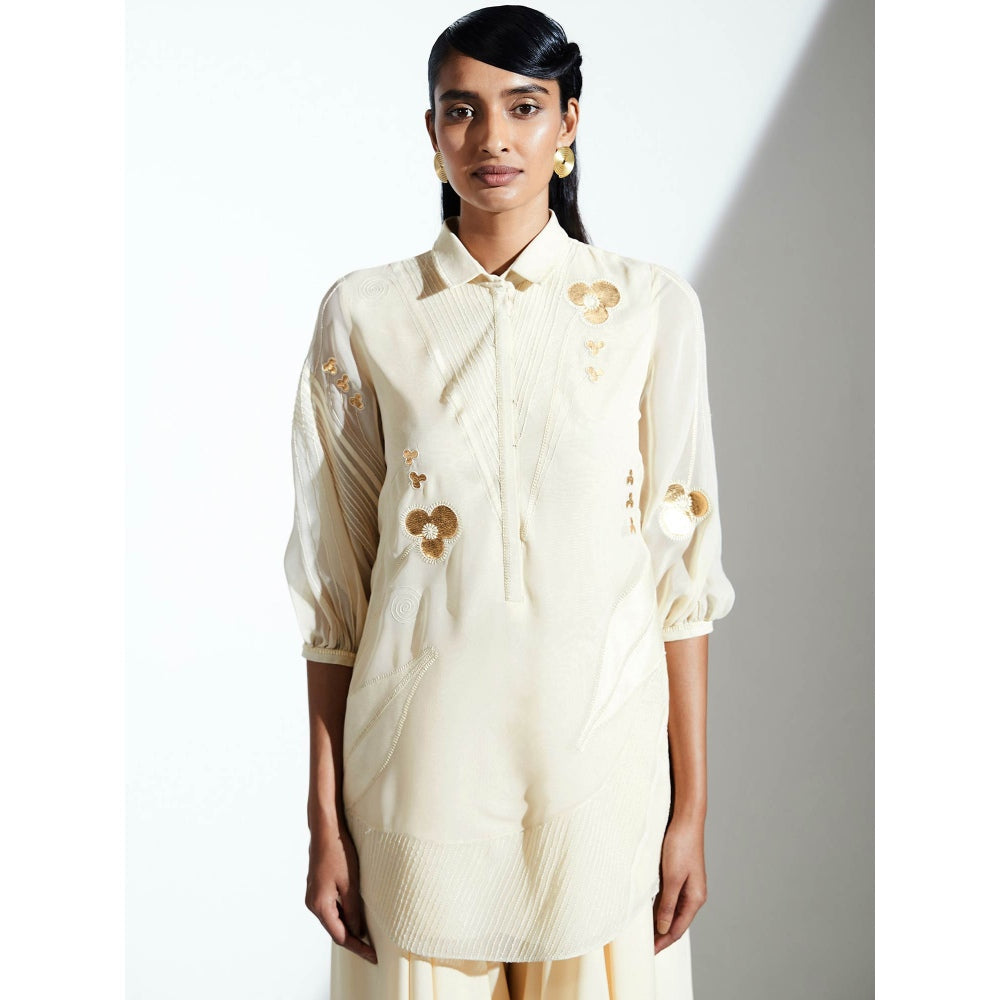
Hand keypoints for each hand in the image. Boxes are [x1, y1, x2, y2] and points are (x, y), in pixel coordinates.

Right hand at [304, 817, 377, 964]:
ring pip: (332, 920)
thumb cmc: (339, 854)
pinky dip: (343, 916)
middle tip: (372, 950)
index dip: (357, 948)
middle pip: (334, 930)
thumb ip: (353, 911)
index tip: (373, 956)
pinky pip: (330, 909)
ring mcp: (313, 896)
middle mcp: (312, 904)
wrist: (325, 831)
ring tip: (367, 936)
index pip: (340, 936)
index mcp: (320, 906)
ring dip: (348, 928)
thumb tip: (357, 932)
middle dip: (353, 940)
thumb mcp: (350, 884)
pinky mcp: (316, 889)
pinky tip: (355, 916)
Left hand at [652, 815, 706, 953]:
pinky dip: (659, 906)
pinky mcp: (679, 874)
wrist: (685, 819)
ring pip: (671, 909)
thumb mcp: (671, 878)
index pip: (677, 928)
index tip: (650, 953)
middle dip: (661, 935)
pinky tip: (648, 910)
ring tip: (644, 932)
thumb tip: (663, 928)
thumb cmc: (680, 846)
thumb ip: (667, 904)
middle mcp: (693, 894)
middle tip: (644, 946)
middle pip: (675, 921)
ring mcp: (686, 884)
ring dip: (659, 921)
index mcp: (695, 898)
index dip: (663, 942)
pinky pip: (668, 897)